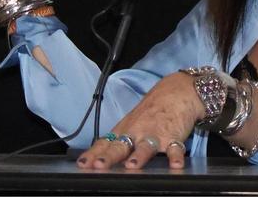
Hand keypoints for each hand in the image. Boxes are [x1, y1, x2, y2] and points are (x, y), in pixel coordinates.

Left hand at [76, 72, 203, 170]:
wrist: (175, 91)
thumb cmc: (152, 111)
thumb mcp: (131, 124)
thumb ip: (118, 142)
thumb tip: (101, 159)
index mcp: (124, 131)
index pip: (104, 144)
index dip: (92, 154)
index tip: (82, 164)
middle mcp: (136, 133)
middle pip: (120, 146)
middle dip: (109, 156)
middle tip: (99, 165)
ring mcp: (154, 134)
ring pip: (144, 147)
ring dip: (138, 156)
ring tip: (132, 166)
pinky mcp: (173, 136)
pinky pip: (175, 148)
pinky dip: (175, 156)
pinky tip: (175, 165)